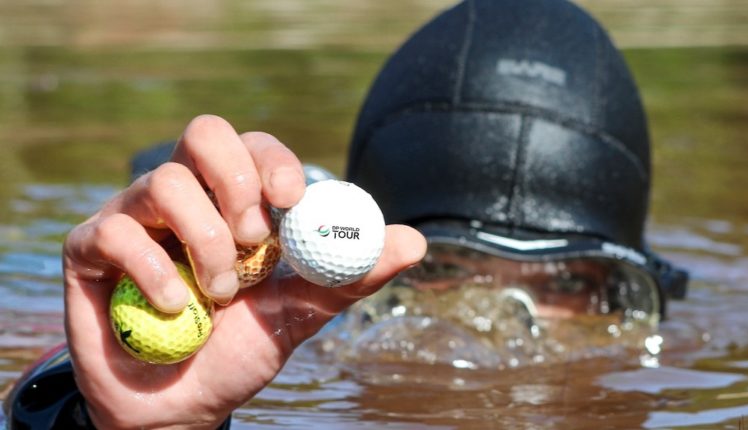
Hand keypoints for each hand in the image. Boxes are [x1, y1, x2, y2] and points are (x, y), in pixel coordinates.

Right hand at [62, 115, 426, 428]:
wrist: (180, 406)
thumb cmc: (238, 349)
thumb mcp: (299, 313)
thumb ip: (348, 276)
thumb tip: (414, 241)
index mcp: (232, 200)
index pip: (252, 144)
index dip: (273, 159)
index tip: (292, 198)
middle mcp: (183, 196)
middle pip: (204, 133)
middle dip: (237, 184)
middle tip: (255, 239)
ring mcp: (133, 217)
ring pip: (165, 183)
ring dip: (204, 242)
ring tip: (219, 294)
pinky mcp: (89, 249)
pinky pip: (116, 232)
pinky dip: (156, 272)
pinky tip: (178, 310)